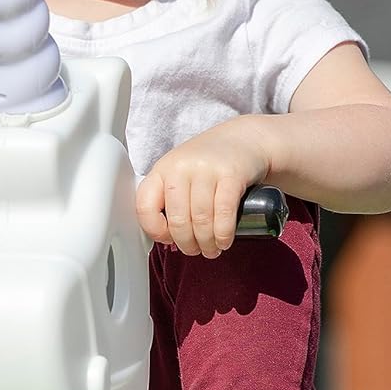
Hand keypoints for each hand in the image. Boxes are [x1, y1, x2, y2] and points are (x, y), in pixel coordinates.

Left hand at [135, 119, 270, 257]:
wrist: (245, 139)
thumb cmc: (209, 163)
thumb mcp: (180, 173)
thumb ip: (168, 199)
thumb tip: (165, 237)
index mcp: (162, 170)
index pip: (145, 207)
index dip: (155, 231)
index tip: (168, 239)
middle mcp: (181, 167)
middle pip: (178, 220)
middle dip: (187, 244)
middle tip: (196, 250)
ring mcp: (206, 170)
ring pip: (201, 220)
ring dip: (207, 243)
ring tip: (212, 249)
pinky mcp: (232, 175)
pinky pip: (224, 213)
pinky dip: (223, 234)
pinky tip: (224, 241)